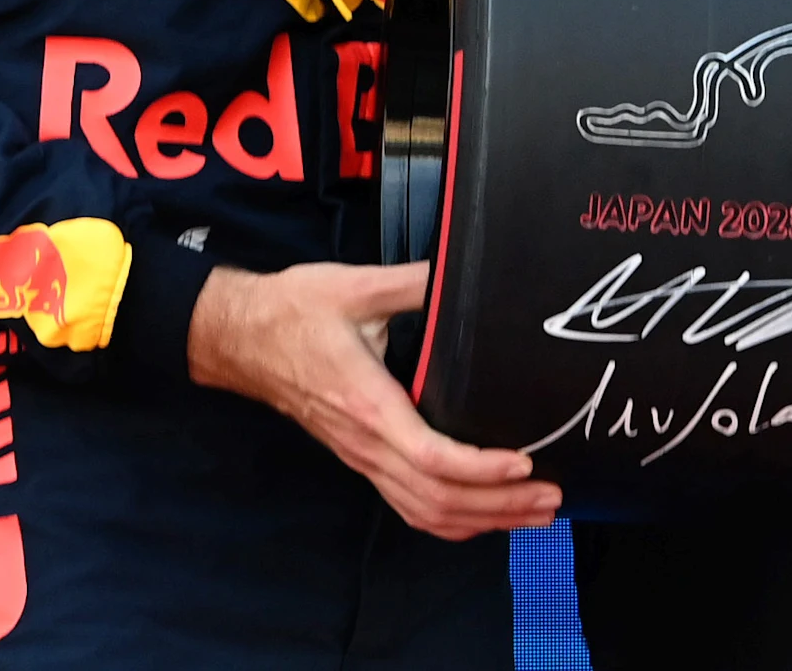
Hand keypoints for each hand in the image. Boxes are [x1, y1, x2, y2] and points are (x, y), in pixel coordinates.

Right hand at [186, 261, 562, 538]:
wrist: (240, 338)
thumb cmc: (292, 312)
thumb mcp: (354, 285)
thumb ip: (414, 281)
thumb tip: (460, 270)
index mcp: (367, 403)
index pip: (430, 457)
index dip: (480, 469)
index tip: (522, 461)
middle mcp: (366, 443)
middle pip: (438, 499)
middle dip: (500, 505)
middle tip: (551, 497)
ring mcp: (361, 458)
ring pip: (424, 512)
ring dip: (483, 520)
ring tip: (532, 513)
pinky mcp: (360, 458)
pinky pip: (407, 506)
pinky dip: (450, 521)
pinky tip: (481, 517)